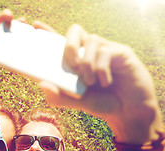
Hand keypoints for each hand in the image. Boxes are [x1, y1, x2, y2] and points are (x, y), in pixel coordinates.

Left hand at [35, 22, 162, 142]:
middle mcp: (90, 52)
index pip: (60, 41)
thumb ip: (59, 96)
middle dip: (68, 46)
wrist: (129, 112)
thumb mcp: (77, 103)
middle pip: (75, 31)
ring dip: (86, 64)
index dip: (49, 32)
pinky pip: (105, 51)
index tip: (35, 25)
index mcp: (77, 61)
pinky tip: (106, 82)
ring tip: (90, 82)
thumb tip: (41, 84)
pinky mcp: (121, 52)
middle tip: (72, 66)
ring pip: (90, 41)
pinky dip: (101, 69)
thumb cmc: (102, 104)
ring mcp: (106, 50)